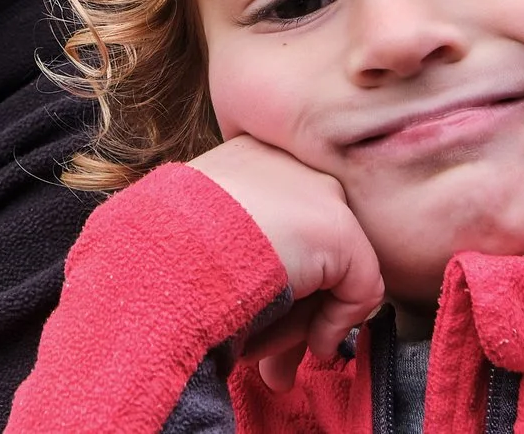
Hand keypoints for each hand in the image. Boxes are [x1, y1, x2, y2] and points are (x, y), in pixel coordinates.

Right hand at [189, 135, 383, 391]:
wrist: (165, 256)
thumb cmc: (163, 257)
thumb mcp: (194, 242)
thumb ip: (236, 258)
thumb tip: (257, 306)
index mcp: (245, 158)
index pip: (280, 220)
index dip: (275, 280)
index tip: (255, 321)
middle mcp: (285, 161)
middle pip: (309, 246)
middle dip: (294, 311)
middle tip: (274, 361)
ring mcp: (316, 189)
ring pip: (334, 268)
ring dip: (308, 321)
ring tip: (280, 364)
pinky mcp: (339, 227)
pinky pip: (360, 287)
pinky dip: (338, 324)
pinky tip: (313, 345)